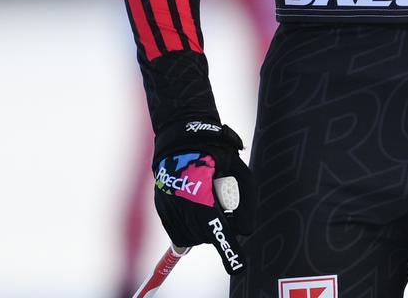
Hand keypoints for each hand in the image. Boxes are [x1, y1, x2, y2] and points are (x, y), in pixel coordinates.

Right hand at [152, 122, 251, 275]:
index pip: (219, 231)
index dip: (230, 251)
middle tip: (223, 208)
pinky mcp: (161, 210)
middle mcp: (183, 206)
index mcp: (204, 196)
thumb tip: (246, 230)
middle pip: (207, 237)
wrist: (181, 139)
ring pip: (191, 238)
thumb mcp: (240, 172)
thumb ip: (246, 203)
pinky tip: (194, 210)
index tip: (239, 267)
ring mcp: (169, 209)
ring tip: (207, 204)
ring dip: (203, 230)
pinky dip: (189, 228)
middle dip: (218, 229)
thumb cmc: (215, 154)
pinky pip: (177, 233)